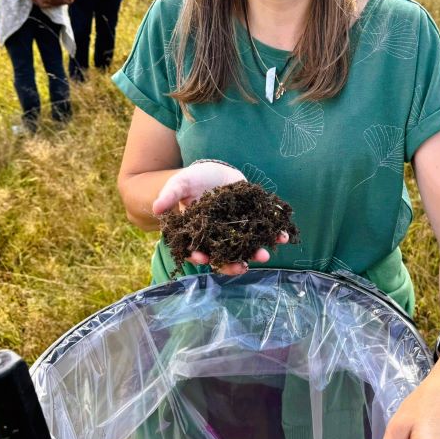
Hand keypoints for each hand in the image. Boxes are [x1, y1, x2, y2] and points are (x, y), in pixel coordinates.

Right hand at [152, 162, 289, 274]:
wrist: (214, 171)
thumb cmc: (193, 180)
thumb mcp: (180, 184)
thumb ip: (170, 196)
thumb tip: (156, 208)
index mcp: (199, 234)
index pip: (197, 250)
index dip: (200, 256)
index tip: (203, 259)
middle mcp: (219, 237)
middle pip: (224, 256)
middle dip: (233, 263)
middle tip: (242, 267)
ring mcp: (237, 230)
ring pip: (246, 247)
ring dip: (256, 253)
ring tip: (264, 256)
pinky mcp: (252, 219)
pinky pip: (264, 230)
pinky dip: (274, 234)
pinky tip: (283, 236)